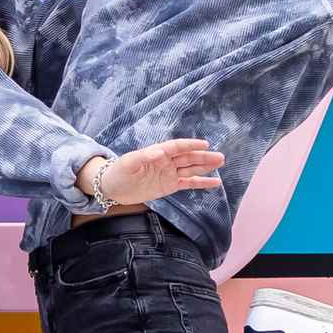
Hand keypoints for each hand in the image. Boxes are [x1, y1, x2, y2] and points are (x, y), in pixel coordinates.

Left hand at [81, 140, 224, 205]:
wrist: (111, 188)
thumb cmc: (117, 172)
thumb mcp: (127, 163)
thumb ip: (143, 157)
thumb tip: (159, 152)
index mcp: (157, 153)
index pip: (177, 147)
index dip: (190, 145)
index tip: (205, 144)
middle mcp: (165, 161)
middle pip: (187, 157)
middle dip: (203, 157)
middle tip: (220, 157)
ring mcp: (169, 173)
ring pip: (191, 169)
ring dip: (205, 166)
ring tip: (220, 163)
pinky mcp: (169, 186)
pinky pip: (188, 183)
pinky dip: (201, 183)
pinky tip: (215, 182)